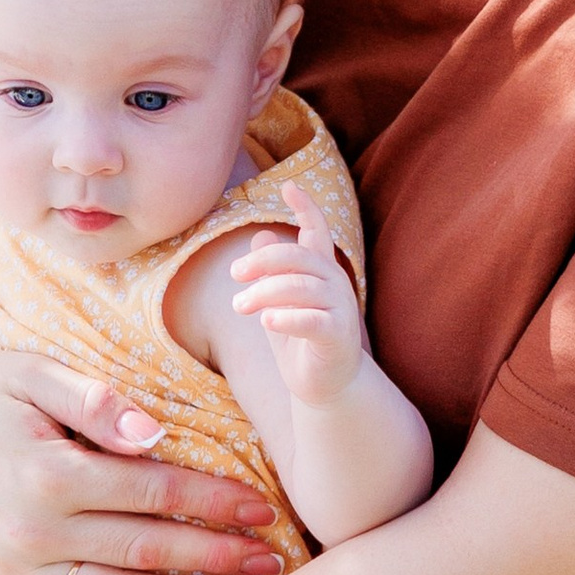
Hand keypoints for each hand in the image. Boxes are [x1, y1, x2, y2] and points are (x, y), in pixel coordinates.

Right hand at [0, 285, 288, 574]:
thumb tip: (154, 432)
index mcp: (48, 470)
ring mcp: (11, 568)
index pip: (152, 491)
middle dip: (214, 554)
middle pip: (143, 547)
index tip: (263, 507)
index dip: (212, 500)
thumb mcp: (31, 371)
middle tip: (273, 561)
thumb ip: (94, 399)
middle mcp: (31, 528)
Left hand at [230, 184, 366, 405]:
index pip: (318, 232)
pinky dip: (288, 318)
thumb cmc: (300, 342)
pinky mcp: (338, 338)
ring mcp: (340, 311)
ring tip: (239, 305)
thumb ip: (272, 272)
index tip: (289, 186)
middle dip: (262, 260)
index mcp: (321, 272)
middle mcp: (335, 285)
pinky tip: (266, 322)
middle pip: (298, 257)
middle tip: (234, 274)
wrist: (326, 387)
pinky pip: (313, 321)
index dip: (306, 208)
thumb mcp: (280, 303)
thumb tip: (259, 232)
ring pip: (301, 287)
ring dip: (265, 293)